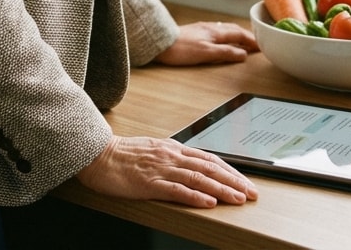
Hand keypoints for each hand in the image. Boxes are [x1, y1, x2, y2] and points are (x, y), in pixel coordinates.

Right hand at [78, 136, 258, 207]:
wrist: (98, 155)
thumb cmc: (123, 155)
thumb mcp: (153, 150)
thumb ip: (173, 158)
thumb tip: (194, 167)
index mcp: (172, 148)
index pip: (208, 159)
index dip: (230, 170)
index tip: (246, 182)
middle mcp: (170, 156)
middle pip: (209, 168)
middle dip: (233, 181)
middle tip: (252, 194)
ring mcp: (160, 168)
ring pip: (197, 178)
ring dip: (221, 189)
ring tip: (238, 199)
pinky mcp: (149, 183)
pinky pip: (176, 190)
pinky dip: (195, 196)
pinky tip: (208, 203)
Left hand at [153, 21, 258, 65]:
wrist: (160, 42)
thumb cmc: (181, 49)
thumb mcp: (206, 53)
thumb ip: (225, 52)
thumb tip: (243, 54)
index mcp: (215, 32)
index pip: (239, 34)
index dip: (251, 40)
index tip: (262, 46)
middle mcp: (210, 27)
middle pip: (233, 29)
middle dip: (246, 35)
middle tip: (256, 43)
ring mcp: (202, 28)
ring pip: (225, 29)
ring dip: (236, 34)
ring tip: (243, 40)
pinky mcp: (195, 31)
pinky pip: (217, 30)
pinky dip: (226, 34)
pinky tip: (222, 38)